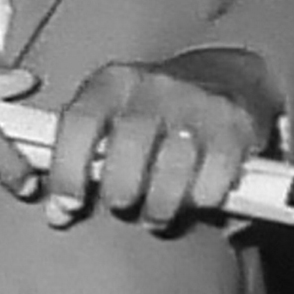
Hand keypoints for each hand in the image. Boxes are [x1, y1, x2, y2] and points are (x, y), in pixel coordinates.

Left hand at [46, 48, 278, 230]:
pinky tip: (197, 198)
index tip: (68, 206)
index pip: (79, 123)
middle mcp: (153, 85)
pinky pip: (214, 176)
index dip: (68, 170)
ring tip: (156, 212)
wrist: (225, 79)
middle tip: (123, 206)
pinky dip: (203, 199)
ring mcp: (197, 102)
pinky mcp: (235, 124)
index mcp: (112, 83)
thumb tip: (57, 214)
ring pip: (173, 167)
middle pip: (128, 149)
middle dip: (121, 192)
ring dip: (160, 204)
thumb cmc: (154, 114)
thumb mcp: (111, 120)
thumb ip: (81, 162)